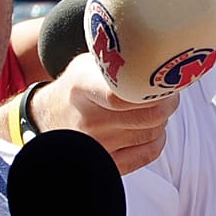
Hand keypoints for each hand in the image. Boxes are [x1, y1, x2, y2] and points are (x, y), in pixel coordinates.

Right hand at [29, 53, 178, 173]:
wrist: (48, 119)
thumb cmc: (76, 87)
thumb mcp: (86, 64)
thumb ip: (118, 59)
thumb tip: (157, 52)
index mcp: (82, 87)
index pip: (124, 93)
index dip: (152, 87)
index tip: (160, 78)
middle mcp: (90, 120)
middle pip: (150, 115)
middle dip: (168, 101)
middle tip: (167, 91)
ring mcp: (98, 145)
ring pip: (154, 132)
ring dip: (162, 119)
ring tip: (152, 107)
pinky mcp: (107, 163)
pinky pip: (148, 153)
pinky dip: (157, 138)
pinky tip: (150, 128)